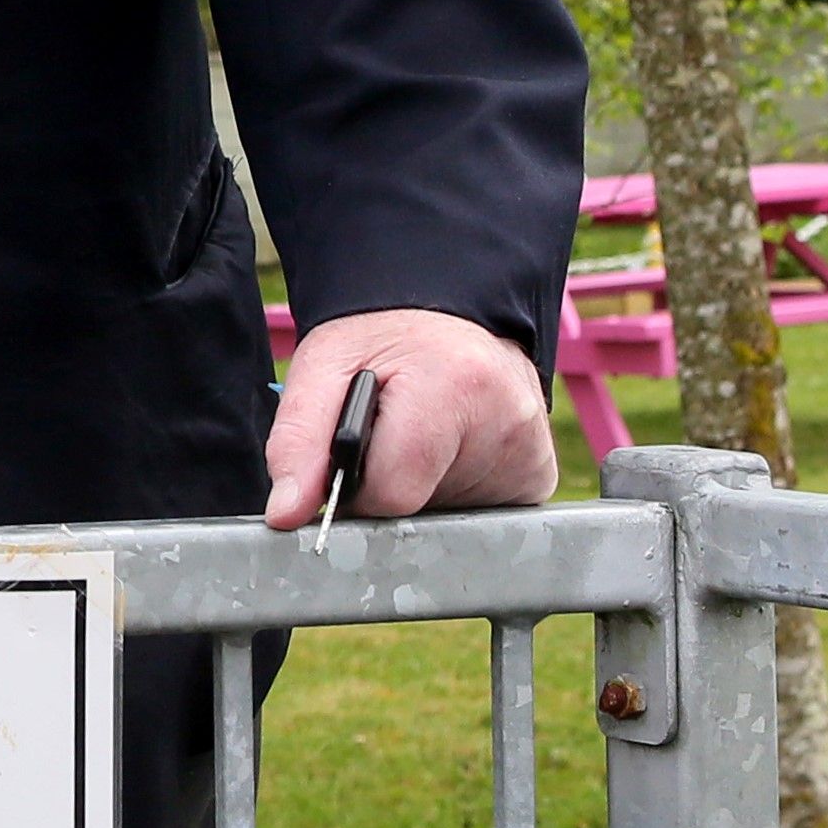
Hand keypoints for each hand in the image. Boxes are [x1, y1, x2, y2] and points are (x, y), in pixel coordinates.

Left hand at [261, 307, 559, 527]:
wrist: (448, 310)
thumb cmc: (383, 339)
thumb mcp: (324, 367)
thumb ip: (297, 442)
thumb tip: (287, 515)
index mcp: (457, 386)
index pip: (393, 494)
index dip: (359, 487)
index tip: (357, 452)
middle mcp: (509, 422)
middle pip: (421, 510)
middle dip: (392, 487)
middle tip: (391, 435)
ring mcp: (531, 453)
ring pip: (447, 517)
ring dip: (422, 489)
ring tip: (423, 435)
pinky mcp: (540, 475)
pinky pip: (480, 513)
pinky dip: (453, 492)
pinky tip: (450, 449)